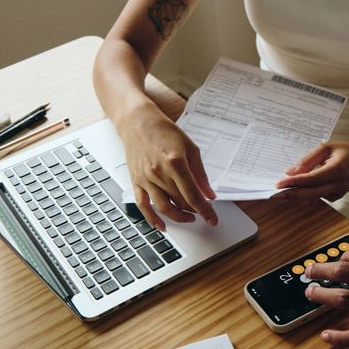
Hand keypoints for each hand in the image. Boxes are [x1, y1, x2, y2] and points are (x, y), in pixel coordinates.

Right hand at [119, 104, 216, 229]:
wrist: (137, 121)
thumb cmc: (164, 132)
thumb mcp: (190, 148)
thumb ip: (200, 174)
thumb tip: (209, 194)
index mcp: (176, 163)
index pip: (193, 195)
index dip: (205, 210)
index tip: (213, 219)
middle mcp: (159, 172)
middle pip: (180, 202)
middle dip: (195, 211)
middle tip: (203, 213)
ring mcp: (146, 178)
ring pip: (164, 207)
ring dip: (178, 217)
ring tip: (189, 217)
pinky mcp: (136, 181)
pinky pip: (143, 205)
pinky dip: (152, 218)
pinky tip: (162, 226)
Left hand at [273, 141, 348, 201]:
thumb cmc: (346, 151)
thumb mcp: (327, 148)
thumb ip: (308, 160)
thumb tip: (291, 171)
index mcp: (337, 170)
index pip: (311, 180)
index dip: (294, 183)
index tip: (278, 184)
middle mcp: (337, 185)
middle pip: (310, 194)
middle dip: (290, 195)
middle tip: (273, 194)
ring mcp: (337, 193)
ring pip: (312, 197)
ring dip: (296, 194)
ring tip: (280, 191)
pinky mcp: (335, 197)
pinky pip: (316, 196)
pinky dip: (305, 193)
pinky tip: (295, 189)